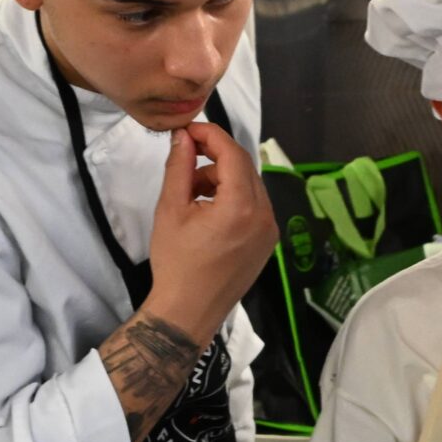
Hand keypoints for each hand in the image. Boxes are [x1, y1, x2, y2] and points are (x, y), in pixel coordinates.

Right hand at [143, 121, 276, 340]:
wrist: (188, 311)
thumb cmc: (176, 263)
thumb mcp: (171, 210)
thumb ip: (180, 167)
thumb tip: (184, 137)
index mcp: (241, 207)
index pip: (233, 154)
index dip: (210, 135)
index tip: (188, 129)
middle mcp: (264, 216)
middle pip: (244, 167)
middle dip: (215, 156)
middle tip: (186, 156)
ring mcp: (270, 231)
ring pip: (250, 186)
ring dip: (223, 178)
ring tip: (191, 190)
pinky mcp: (267, 242)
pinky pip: (254, 206)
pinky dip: (233, 197)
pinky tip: (207, 208)